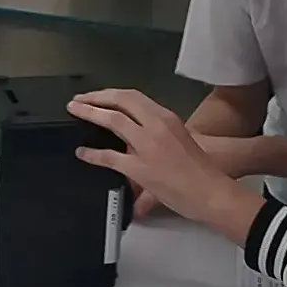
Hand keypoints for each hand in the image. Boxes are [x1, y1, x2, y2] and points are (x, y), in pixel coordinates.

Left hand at [70, 89, 261, 240]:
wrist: (211, 191)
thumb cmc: (201, 170)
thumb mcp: (180, 142)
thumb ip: (157, 140)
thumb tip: (137, 147)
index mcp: (167, 118)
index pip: (134, 98)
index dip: (111, 95)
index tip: (97, 96)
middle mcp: (156, 125)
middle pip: (120, 101)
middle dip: (96, 97)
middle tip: (79, 99)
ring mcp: (147, 146)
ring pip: (113, 120)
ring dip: (90, 113)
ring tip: (74, 111)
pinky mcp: (140, 168)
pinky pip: (109, 157)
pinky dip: (92, 154)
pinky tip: (82, 153)